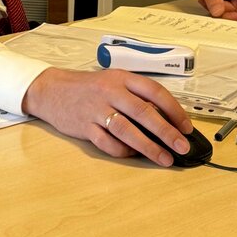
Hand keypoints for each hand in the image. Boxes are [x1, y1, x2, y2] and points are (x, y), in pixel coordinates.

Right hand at [21, 66, 193, 165]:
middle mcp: (109, 92)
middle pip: (143, 112)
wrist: (50, 90)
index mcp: (121, 78)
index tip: (186, 127)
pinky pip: (108, 143)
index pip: (154, 91)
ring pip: (127, 130)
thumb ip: (135, 95)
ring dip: (149, 147)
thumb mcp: (112, 81)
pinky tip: (132, 153)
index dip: (174, 110)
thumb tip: (165, 118)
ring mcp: (96, 110)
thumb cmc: (87, 88)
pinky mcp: (84, 126)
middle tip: (182, 147)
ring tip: (165, 158)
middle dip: (167, 132)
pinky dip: (123, 151)